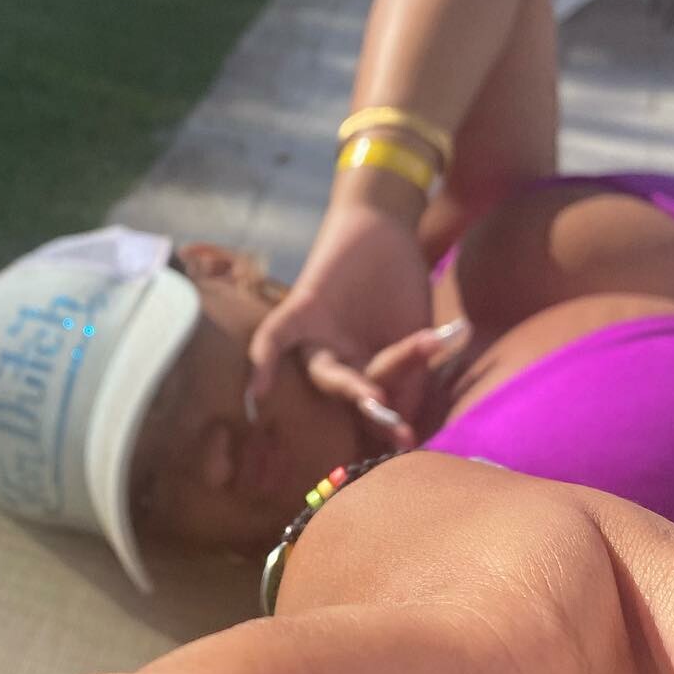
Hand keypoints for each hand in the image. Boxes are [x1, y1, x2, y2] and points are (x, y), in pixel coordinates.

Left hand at [247, 204, 433, 446]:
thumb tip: (408, 426)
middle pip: (350, 396)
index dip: (389, 429)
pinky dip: (265, 359)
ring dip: (346, 387)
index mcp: (364, 372)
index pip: (372, 410)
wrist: (389, 228)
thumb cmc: (402, 286)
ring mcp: (318, 338)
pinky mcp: (300, 310)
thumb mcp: (417, 336)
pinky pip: (275, 337)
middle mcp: (337, 362)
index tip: (410, 445)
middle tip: (399, 431)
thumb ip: (412, 379)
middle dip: (373, 412)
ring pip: (323, 373)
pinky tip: (256, 391)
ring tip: (372, 398)